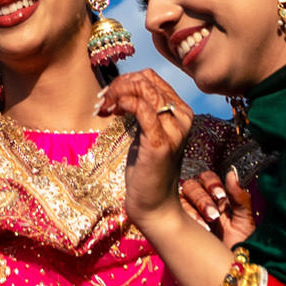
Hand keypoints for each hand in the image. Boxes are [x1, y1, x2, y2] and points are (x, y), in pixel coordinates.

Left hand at [96, 69, 193, 225]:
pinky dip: (124, 102)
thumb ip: (143, 111)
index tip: (109, 96)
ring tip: (105, 107)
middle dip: (119, 85)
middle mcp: (182, 117)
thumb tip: (123, 87)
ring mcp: (173, 130)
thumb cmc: (148, 170)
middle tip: (103, 101)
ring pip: (144, 89)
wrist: (155, 206)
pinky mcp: (160, 143)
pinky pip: (142, 109)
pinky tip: (113, 111)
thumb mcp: (147, 133)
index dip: (126, 81)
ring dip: (118, 92)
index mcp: (181, 112)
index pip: (151, 79)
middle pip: (146, 80)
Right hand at [178, 167, 257, 247]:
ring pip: (181, 198)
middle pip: (191, 185)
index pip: (206, 178)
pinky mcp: (179, 226)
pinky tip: (199, 228)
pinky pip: (175, 213)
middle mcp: (200, 203)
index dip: (211, 183)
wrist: (232, 274)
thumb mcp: (245, 222)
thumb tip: (232, 172)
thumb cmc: (241, 248)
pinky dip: (187, 218)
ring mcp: (188, 215)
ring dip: (194, 207)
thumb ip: (240, 197)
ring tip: (207, 223)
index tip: (220, 196)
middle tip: (214, 214)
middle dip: (202, 198)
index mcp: (216, 198)